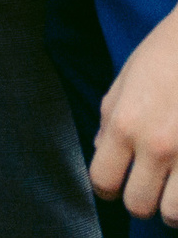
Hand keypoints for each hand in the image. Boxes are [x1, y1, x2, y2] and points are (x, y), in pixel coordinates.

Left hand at [95, 7, 177, 221]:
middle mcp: (157, 146)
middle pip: (139, 205)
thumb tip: (100, 150)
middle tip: (150, 189)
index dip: (107, 187)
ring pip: (175, 215)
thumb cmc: (167, 54)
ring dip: (174, 209)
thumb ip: (110, 119)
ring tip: (175, 192)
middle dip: (142, 200)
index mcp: (125, 125)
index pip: (102, 180)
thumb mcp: (125, 80)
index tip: (116, 185)